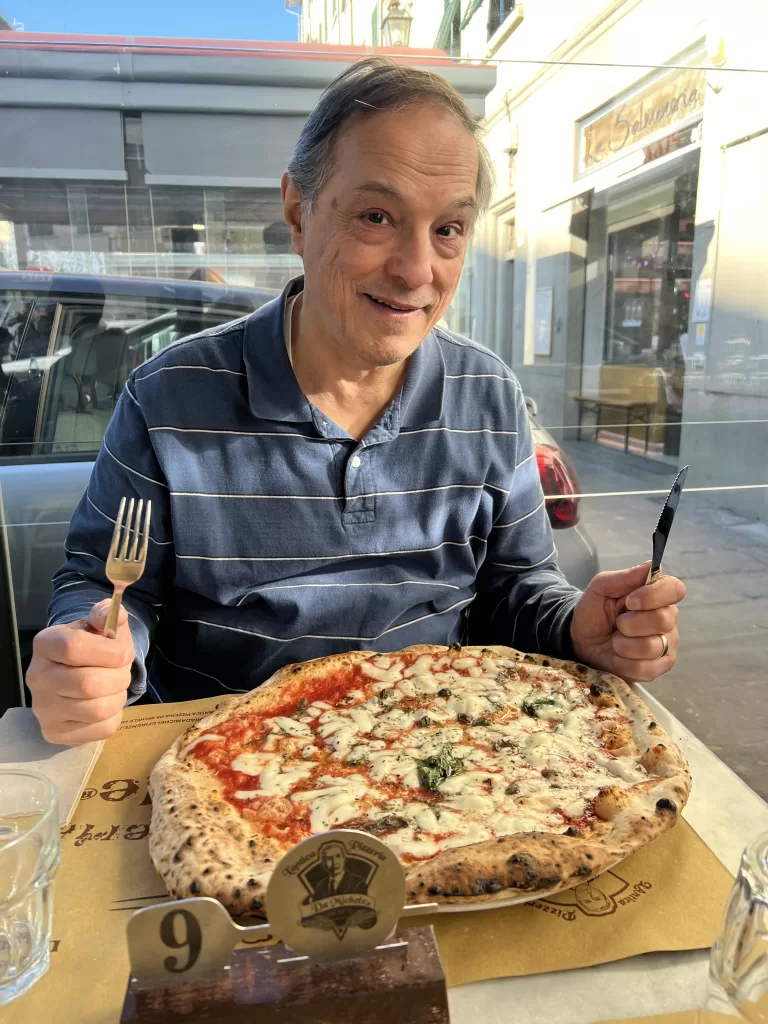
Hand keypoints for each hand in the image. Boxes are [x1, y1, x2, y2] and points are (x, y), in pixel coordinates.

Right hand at [27, 600, 134, 745]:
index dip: (109, 652)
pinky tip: (106, 704)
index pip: (73, 648)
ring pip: (97, 709)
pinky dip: (115, 716)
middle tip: (123, 672)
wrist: (79, 672)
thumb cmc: (94, 646)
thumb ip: (107, 614)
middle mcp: (37, 677)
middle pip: (88, 684)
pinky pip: (102, 729)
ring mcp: (44, 709)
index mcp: (46, 644)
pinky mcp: (56, 733)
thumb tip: (116, 614)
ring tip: (115, 687)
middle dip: (119, 677)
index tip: (125, 653)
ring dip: (119, 697)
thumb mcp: (101, 624)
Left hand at [570, 562, 684, 682]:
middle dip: (630, 623)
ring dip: (624, 644)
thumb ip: (625, 577)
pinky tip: (619, 656)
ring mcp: (667, 644)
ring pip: (652, 646)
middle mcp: (668, 618)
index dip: (653, 595)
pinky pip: (646, 668)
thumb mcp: (601, 588)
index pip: (675, 589)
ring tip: (615, 640)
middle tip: (617, 623)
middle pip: (663, 619)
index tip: (629, 601)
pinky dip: (624, 662)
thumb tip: (652, 565)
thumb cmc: (594, 611)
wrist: (581, 640)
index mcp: (658, 595)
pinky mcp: (659, 667)